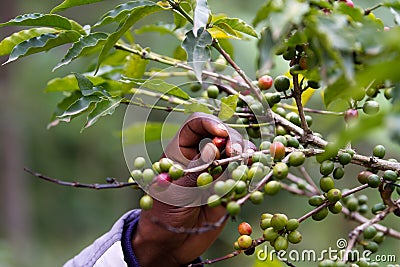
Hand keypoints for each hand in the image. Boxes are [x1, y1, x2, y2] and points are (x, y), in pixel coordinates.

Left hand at [132, 112, 254, 266]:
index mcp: (181, 150)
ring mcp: (219, 170)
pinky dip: (255, 172)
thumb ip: (194, 169)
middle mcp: (202, 155)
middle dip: (234, 141)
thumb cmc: (163, 214)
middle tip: (237, 156)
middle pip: (225, 134)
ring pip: (240, 152)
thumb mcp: (174, 190)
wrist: (171, 243)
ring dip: (248, 155)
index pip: (196, 124)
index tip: (221, 136)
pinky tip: (260, 172)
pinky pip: (247, 174)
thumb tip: (215, 147)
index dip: (210, 124)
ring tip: (250, 165)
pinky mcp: (231, 187)